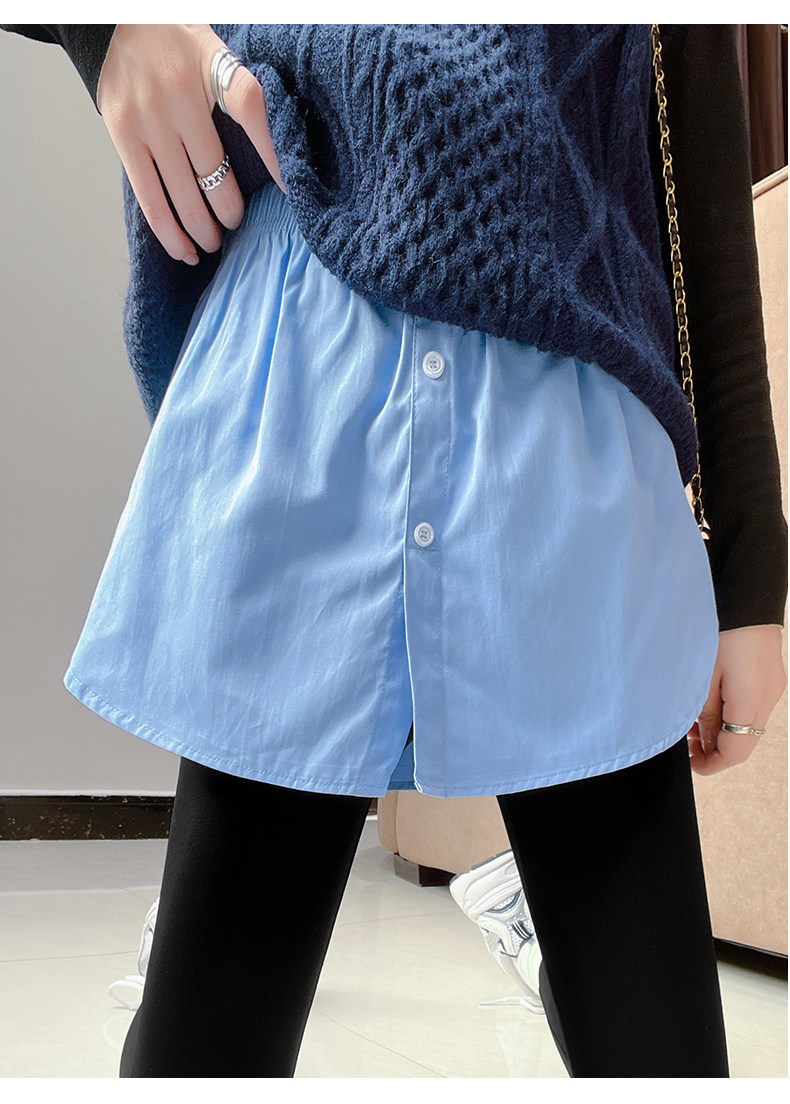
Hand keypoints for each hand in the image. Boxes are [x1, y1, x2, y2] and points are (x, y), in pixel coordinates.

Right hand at [95, 24, 284, 264]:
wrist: (107, 20)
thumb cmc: (170, 39)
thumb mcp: (211, 47)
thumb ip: (236, 87)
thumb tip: (274, 142)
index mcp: (209, 65)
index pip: (251, 107)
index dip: (273, 152)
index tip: (291, 188)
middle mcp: (177, 94)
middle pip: (215, 171)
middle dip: (230, 210)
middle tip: (237, 223)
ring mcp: (147, 118)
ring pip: (183, 195)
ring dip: (203, 229)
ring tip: (213, 242)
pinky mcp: (122, 136)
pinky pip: (150, 199)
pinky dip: (169, 233)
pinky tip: (184, 250)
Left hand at [687, 624, 786, 774]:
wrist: (745, 599)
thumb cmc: (718, 631)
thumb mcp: (701, 675)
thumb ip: (703, 712)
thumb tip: (704, 740)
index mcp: (749, 701)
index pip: (735, 752)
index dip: (711, 764)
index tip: (691, 763)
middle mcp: (768, 699)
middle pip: (744, 743)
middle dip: (715, 748)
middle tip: (687, 740)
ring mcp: (773, 689)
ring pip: (749, 727)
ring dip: (723, 731)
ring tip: (694, 720)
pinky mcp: (772, 680)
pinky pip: (753, 709)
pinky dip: (733, 714)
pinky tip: (712, 702)